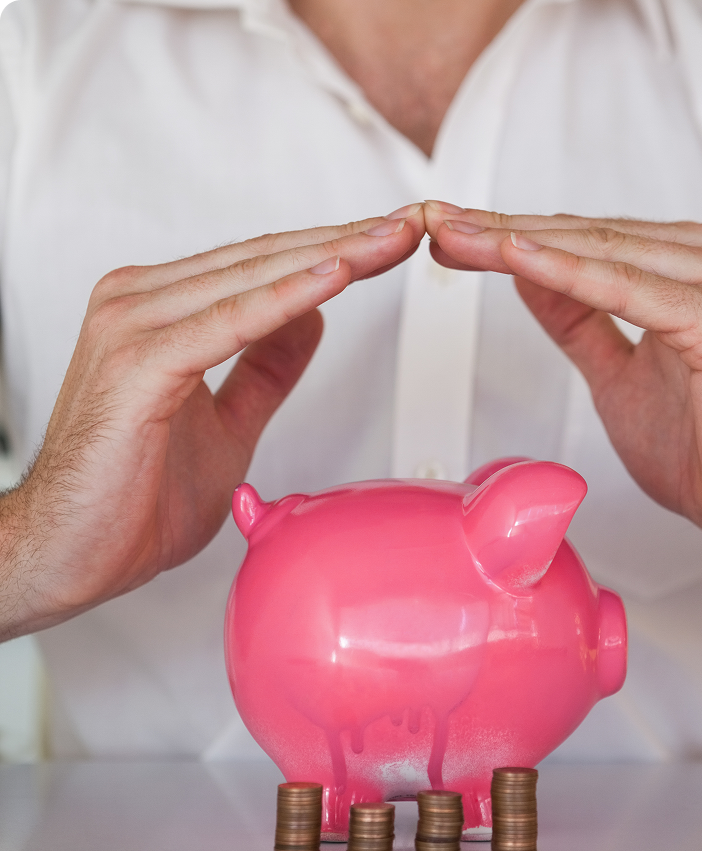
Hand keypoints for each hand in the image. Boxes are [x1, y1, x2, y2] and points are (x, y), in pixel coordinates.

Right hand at [0, 205, 425, 638]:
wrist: (71, 554)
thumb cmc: (133, 496)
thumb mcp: (227, 424)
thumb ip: (265, 368)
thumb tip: (312, 318)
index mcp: (160, 311)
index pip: (262, 267)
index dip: (333, 252)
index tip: (390, 244)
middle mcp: (141, 302)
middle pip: (264, 260)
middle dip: (346, 242)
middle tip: (411, 226)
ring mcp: (134, 326)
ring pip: (251, 279)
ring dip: (330, 258)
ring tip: (390, 241)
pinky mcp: (138, 364)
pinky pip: (228, 323)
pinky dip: (283, 300)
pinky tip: (335, 278)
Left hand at [424, 201, 701, 561]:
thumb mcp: (618, 377)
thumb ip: (578, 321)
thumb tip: (529, 276)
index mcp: (686, 269)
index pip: (581, 242)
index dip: (508, 239)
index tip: (450, 236)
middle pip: (581, 237)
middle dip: (498, 232)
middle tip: (434, 222)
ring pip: (595, 252)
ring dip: (516, 244)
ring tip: (454, 236)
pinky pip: (624, 288)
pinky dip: (564, 274)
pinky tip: (512, 259)